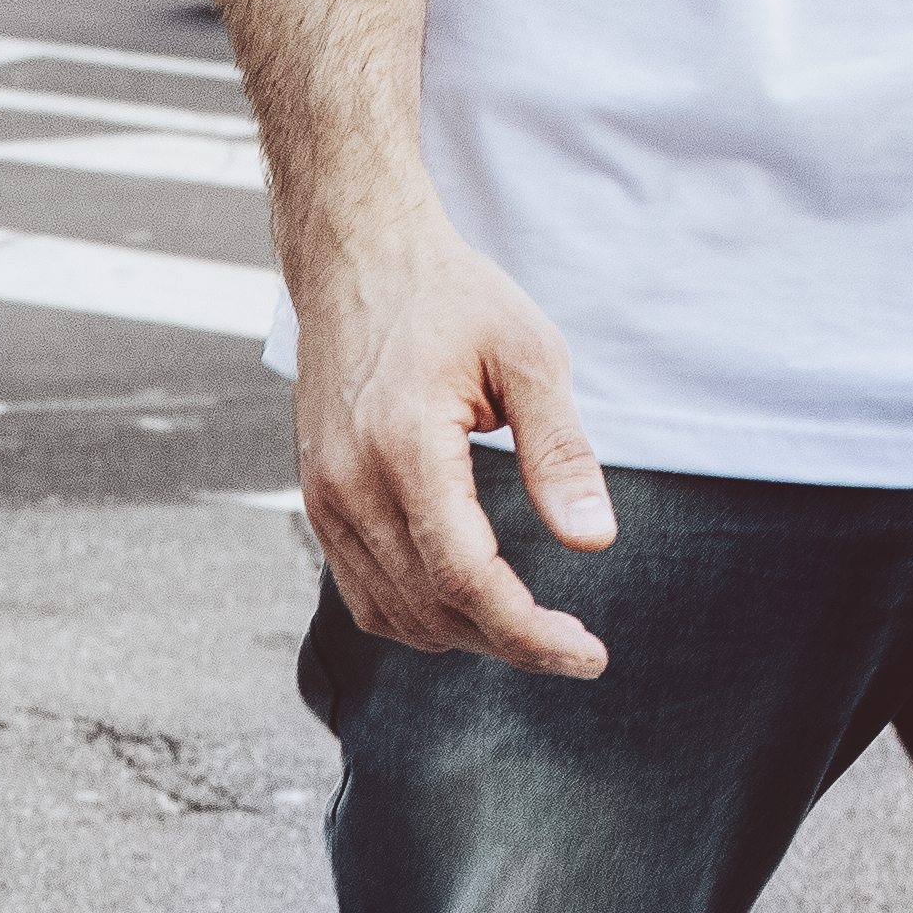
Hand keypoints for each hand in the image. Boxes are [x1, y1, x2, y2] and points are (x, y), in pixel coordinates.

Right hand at [287, 210, 613, 677]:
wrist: (354, 259)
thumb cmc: (449, 296)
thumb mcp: (528, 354)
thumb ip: (560, 450)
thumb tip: (594, 539)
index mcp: (404, 447)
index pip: (464, 577)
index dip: (527, 631)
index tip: (587, 654)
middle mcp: (350, 485)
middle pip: (431, 608)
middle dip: (507, 640)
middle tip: (573, 645)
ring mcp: (324, 500)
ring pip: (392, 614)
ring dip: (463, 636)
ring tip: (525, 626)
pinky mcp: (317, 503)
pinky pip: (363, 593)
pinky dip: (418, 616)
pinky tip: (466, 603)